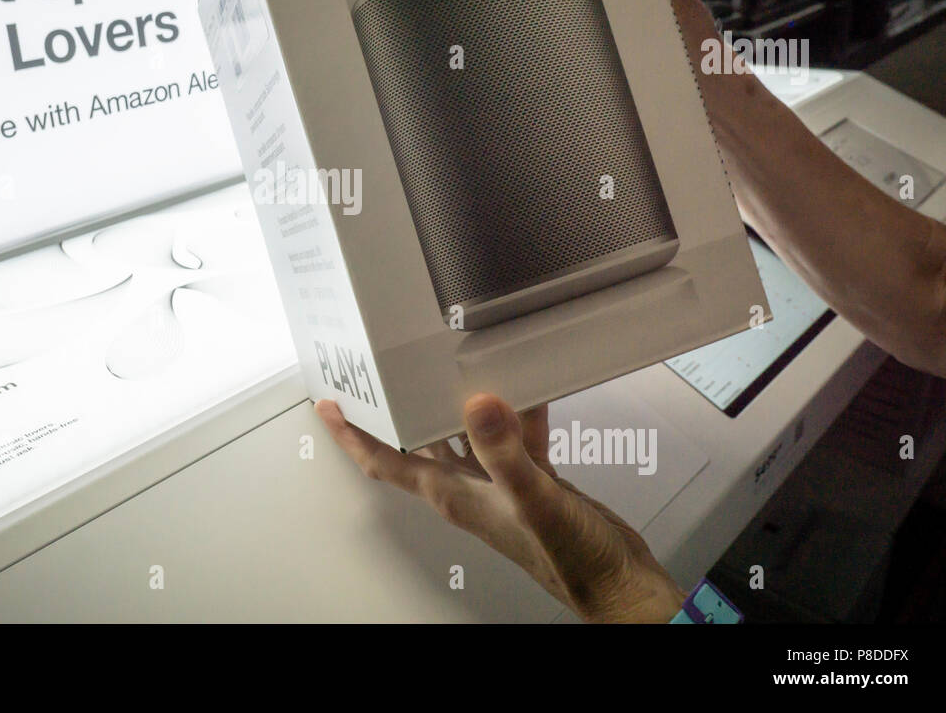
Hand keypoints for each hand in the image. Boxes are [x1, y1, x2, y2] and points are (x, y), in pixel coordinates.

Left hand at [315, 393, 686, 622]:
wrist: (616, 581)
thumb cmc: (570, 559)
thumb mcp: (532, 498)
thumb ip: (502, 451)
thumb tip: (476, 404)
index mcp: (453, 495)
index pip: (386, 461)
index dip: (352, 435)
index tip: (328, 406)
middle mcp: (468, 489)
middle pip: (417, 442)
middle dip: (397, 410)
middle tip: (380, 372)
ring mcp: (499, 484)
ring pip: (466, 434)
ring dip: (457, 403)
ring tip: (447, 365)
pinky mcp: (532, 479)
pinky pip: (515, 437)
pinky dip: (518, 412)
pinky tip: (528, 386)